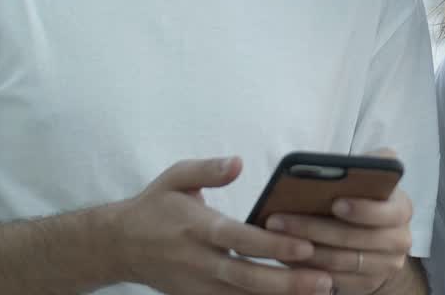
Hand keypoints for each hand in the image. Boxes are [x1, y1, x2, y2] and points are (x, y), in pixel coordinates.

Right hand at [111, 157, 334, 294]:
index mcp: (198, 228)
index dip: (273, 245)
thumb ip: (208, 169)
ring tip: (320, 292)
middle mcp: (199, 261)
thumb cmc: (154, 207)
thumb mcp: (176, 177)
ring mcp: (198, 285)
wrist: (118, 246)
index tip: (306, 247)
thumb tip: (238, 162)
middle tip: (325, 280)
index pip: (240, 240)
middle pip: (248, 277)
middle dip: (288, 282)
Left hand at [267, 150, 415, 294]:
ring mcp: (387, 266)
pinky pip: (334, 281)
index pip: (386, 211)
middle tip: (277, 220)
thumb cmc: (364, 197)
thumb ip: (363, 166)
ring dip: (303, 251)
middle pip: (354, 238)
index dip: (362, 209)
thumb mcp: (369, 176)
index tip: (334, 203)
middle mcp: (400, 239)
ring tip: (274, 238)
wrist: (379, 237)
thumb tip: (338, 163)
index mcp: (401, 208)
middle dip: (312, 228)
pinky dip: (308, 270)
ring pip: (340, 261)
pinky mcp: (369, 285)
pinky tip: (286, 257)